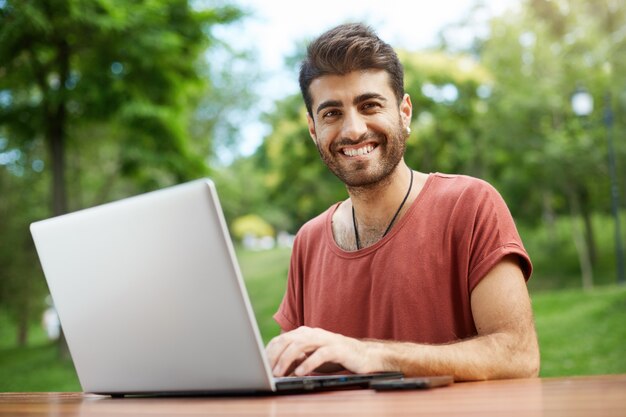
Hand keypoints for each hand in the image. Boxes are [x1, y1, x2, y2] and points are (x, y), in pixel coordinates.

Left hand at [266, 326, 385, 376]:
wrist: (363, 356)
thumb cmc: (335, 357)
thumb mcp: (311, 357)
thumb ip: (295, 359)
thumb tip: (275, 368)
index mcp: (305, 333)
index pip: (281, 339)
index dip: (269, 352)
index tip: (260, 366)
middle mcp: (313, 333)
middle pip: (288, 340)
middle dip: (275, 355)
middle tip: (266, 370)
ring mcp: (325, 339)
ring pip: (301, 344)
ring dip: (287, 359)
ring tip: (279, 373)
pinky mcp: (337, 348)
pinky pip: (320, 354)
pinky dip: (308, 363)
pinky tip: (300, 372)